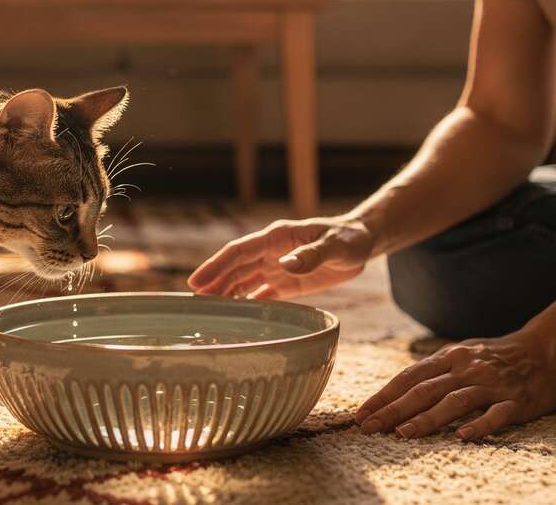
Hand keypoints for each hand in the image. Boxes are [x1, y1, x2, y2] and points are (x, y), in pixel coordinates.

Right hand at [188, 217, 375, 299]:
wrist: (362, 242)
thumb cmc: (349, 239)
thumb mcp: (335, 246)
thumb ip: (311, 255)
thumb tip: (285, 265)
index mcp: (276, 238)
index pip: (239, 252)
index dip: (216, 265)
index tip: (197, 281)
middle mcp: (271, 252)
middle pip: (235, 268)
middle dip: (214, 282)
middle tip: (193, 302)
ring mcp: (276, 267)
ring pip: (243, 281)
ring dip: (225, 293)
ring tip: (206, 312)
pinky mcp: (285, 282)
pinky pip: (259, 294)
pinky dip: (245, 303)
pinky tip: (233, 317)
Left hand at [354, 330, 555, 440]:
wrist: (546, 349)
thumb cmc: (496, 355)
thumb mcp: (462, 353)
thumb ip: (434, 369)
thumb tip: (398, 388)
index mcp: (450, 357)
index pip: (409, 377)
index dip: (384, 396)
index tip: (361, 413)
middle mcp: (467, 369)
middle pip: (424, 390)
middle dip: (394, 409)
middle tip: (369, 427)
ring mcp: (492, 385)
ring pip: (455, 401)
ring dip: (428, 418)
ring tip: (404, 434)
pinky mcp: (517, 401)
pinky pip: (496, 414)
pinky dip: (479, 425)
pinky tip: (462, 437)